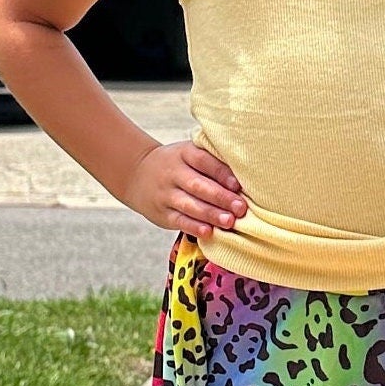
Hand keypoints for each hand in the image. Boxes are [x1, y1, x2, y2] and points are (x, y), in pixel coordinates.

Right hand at [125, 140, 247, 238]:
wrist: (137, 173)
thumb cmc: (178, 165)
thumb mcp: (189, 153)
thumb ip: (213, 160)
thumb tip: (248, 174)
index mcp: (184, 154)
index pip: (203, 161)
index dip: (221, 172)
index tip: (238, 184)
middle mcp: (173, 173)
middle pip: (197, 185)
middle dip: (221, 197)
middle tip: (241, 208)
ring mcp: (166, 194)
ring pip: (189, 205)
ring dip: (211, 214)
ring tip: (229, 221)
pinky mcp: (162, 214)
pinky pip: (179, 221)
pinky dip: (194, 227)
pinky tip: (209, 232)